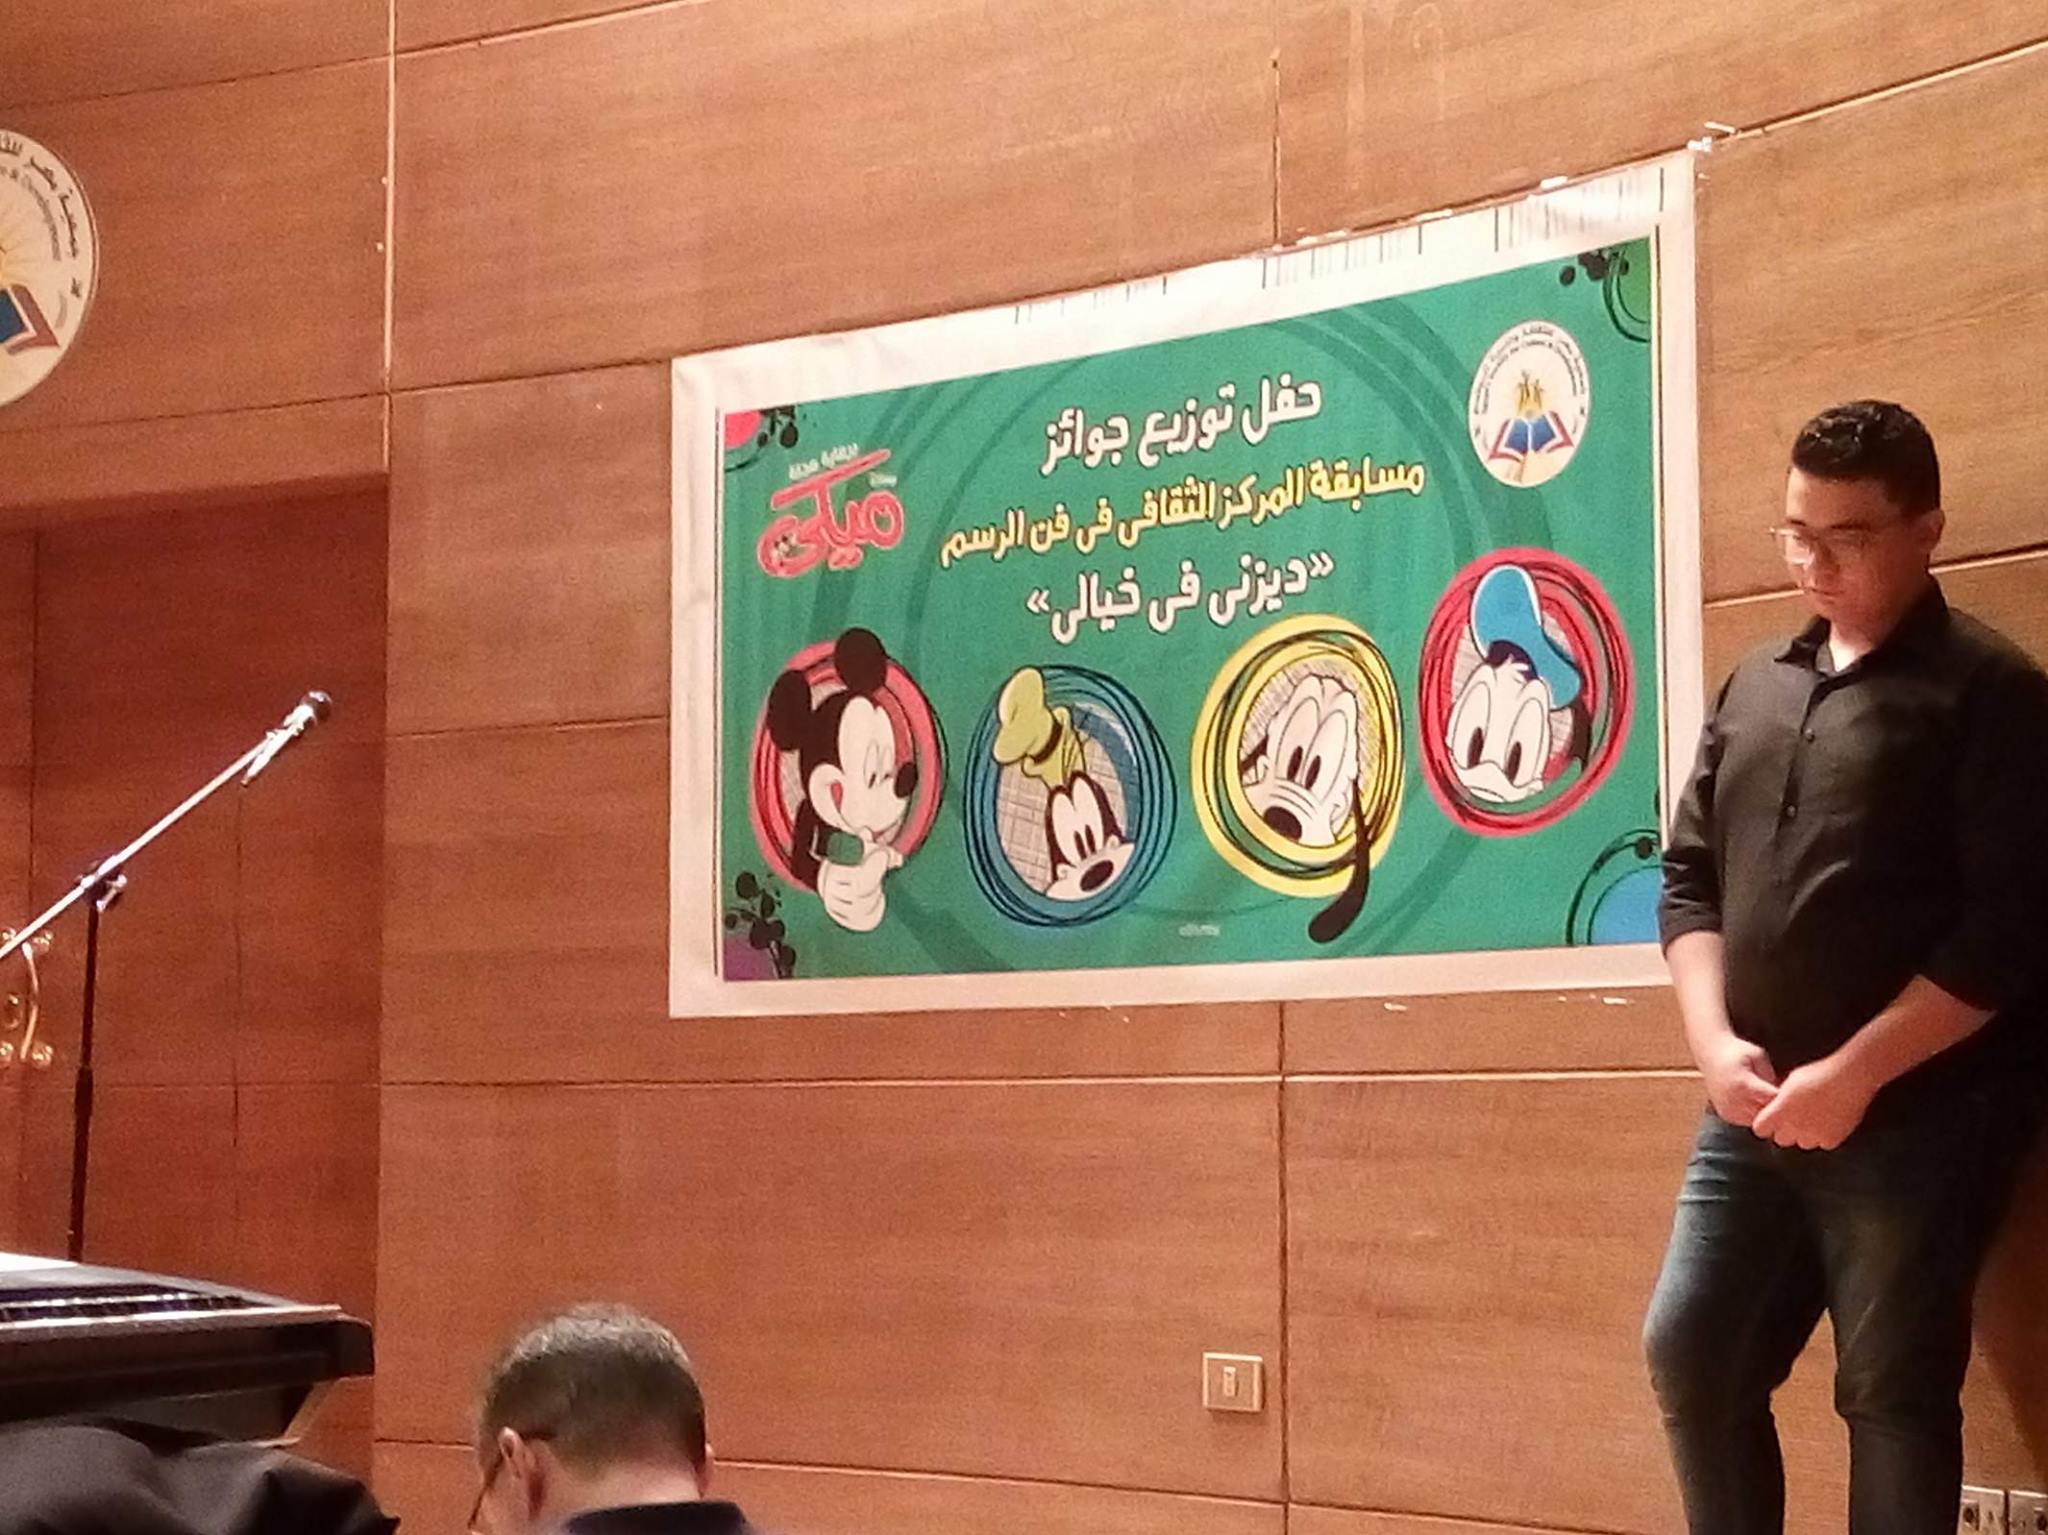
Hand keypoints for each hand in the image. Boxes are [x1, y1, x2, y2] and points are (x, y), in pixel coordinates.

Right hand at [1701, 1035, 1779, 1126]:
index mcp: (1743, 1085)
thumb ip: (1770, 1075)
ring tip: (1773, 1102)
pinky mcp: (1726, 1115)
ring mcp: (1728, 1110)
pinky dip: (1756, 1116)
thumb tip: (1784, 1093)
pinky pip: (1748, 1121)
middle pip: (1766, 1114)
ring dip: (1766, 1114)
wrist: (1710, 1055)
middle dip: (1777, 1108)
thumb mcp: (1758, 1056)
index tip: (1794, 1094)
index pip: (1772, 1100)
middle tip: (1788, 1101)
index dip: (1785, 1098)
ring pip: (1758, 1121)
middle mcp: (1734, 1100)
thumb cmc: (1737, 1052)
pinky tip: (1759, 1104)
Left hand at [1751, 1053, 1876, 1150]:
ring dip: (1805, 1135)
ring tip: (1814, 1118)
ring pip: (1803, 1143)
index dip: (1765, 1124)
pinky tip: (1829, 1122)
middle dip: (1785, 1130)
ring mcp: (1814, 1135)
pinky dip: (1825, 1136)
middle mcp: (1794, 1127)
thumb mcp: (1791, 1081)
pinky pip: (1823, 1144)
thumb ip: (1780, 1097)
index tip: (1771, 1118)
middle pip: (1781, 1139)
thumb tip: (1776, 1102)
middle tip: (1794, 1118)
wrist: (1849, 1078)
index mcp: (1780, 1112)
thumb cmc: (1819, 1074)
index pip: (1760, 1129)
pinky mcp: (1832, 1139)